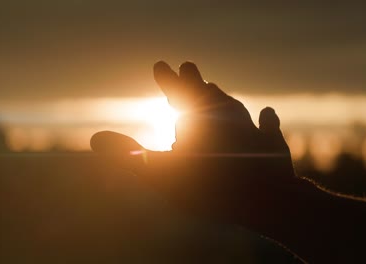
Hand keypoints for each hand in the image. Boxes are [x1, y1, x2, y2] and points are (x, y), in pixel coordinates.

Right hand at [91, 61, 295, 222]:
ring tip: (215, 89)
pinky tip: (267, 114)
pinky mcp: (271, 142)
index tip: (161, 65)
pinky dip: (263, 118)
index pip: (176, 88)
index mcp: (194, 114)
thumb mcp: (158, 173)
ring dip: (220, 96)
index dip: (167, 77)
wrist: (264, 200)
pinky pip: (266, 124)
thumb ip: (127, 154)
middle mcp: (224, 113)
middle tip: (187, 68)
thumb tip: (94, 139)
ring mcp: (250, 125)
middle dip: (192, 80)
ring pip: (232, 104)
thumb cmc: (206, 187)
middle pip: (204, 91)